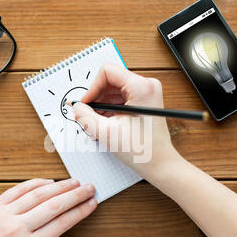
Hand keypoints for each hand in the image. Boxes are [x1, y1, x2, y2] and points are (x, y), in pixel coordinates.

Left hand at [0, 178, 96, 236]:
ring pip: (40, 193)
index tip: (92, 203)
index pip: (62, 222)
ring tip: (75, 181)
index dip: (81, 211)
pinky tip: (48, 180)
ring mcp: (5, 213)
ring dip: (60, 185)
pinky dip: (36, 182)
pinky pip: (19, 189)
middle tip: (91, 187)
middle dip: (76, 194)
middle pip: (56, 204)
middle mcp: (18, 227)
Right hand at [73, 63, 180, 179]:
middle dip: (97, 98)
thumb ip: (86, 117)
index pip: (107, 72)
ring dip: (102, 105)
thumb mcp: (107, 133)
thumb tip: (76, 107)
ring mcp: (147, 93)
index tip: (86, 103)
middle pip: (110, 80)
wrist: (160, 164)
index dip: (92, 88)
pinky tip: (106, 124)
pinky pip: (121, 98)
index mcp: (141, 88)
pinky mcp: (145, 102)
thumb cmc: (142, 151)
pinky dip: (110, 110)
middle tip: (88, 115)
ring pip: (114, 90)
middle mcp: (146, 86)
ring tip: (98, 123)